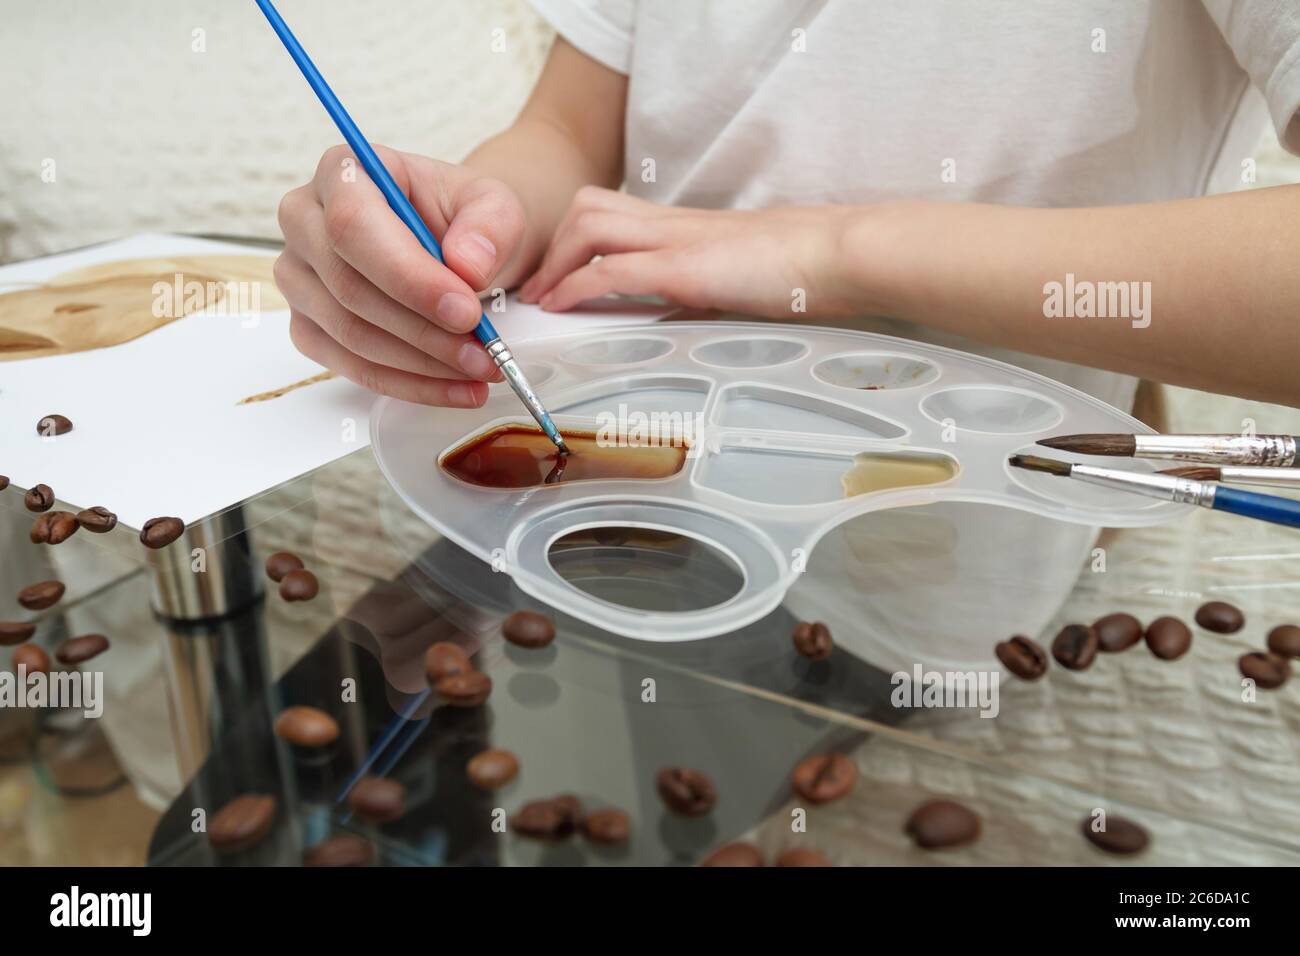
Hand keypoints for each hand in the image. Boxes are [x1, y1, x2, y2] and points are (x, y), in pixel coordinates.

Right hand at [275, 145, 524, 405]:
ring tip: (481, 369)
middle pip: (348, 287)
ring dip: (422, 363)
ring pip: (350, 334)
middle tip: (484, 352)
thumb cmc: (464, 219)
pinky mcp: (308, 326)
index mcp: (343, 173)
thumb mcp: (495, 205)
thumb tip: (466, 264)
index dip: (408, 276)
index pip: (354, 225)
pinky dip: (410, 385)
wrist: (456, 246)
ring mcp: (299, 277)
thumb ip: (490, 226)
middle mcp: (305, 221)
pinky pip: (352, 367)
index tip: (465, 309)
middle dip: (424, 330)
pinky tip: (455, 387)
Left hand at [518, 187, 856, 318]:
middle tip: (537, 288)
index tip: (555, 276)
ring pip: (587, 225)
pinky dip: (575, 287)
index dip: (573, 240)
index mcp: (685, 226)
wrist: (833, 255)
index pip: (611, 214)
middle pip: (586, 207)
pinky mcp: (682, 267)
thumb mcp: (738, 278)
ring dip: (556, 262)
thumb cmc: (800, 271)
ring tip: (543, 299)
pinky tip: (562, 307)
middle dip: (553, 247)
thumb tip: (687, 314)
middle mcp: (672, 224)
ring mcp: (675, 241)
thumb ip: (705, 289)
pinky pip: (610, 269)